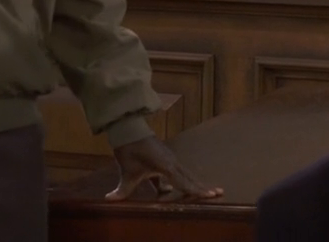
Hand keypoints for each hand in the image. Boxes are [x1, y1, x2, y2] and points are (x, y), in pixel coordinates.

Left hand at [107, 136, 223, 200]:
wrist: (128, 129)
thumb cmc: (129, 149)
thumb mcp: (127, 171)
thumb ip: (122, 189)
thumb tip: (109, 199)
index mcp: (165, 167)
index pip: (184, 182)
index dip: (196, 190)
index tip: (211, 195)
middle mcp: (172, 162)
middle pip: (190, 178)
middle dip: (203, 187)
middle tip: (219, 193)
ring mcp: (170, 159)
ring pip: (186, 174)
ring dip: (196, 183)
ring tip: (210, 191)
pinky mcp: (166, 158)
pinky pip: (179, 172)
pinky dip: (186, 179)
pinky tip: (187, 187)